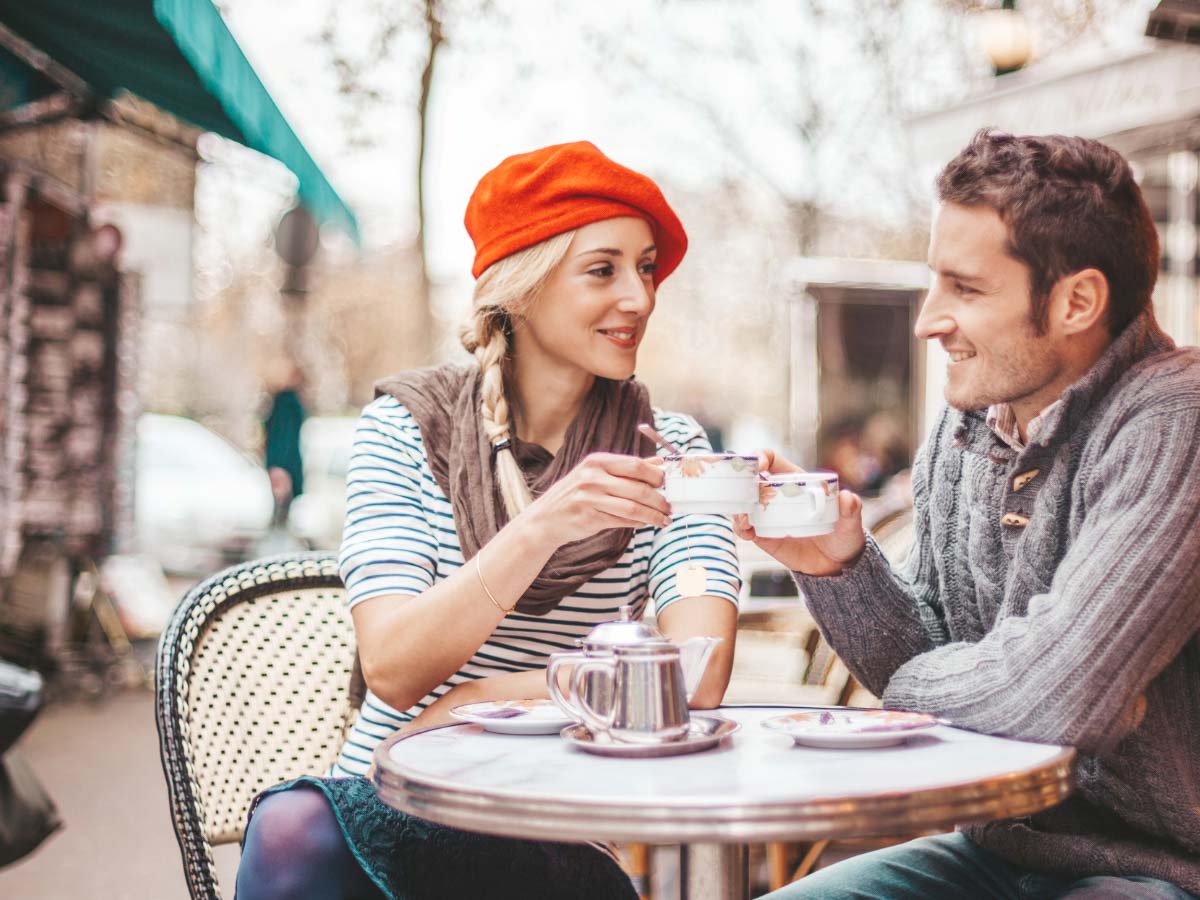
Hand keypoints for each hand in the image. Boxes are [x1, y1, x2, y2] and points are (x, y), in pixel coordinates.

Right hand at [522, 452, 670, 549]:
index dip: (656, 475)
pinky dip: (639, 523)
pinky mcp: (591, 518)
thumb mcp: (596, 474)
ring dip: (653, 515)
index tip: (668, 483)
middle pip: (638, 487)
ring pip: (633, 507)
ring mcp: (590, 498)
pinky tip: (647, 523)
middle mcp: (593, 478)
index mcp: (597, 461)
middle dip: (659, 499)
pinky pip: (623, 521)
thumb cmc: (576, 495)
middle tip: (670, 506)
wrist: (546, 518)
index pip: (635, 465)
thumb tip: (659, 464)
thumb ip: (627, 468)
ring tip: (664, 518)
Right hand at [731, 449, 866, 576]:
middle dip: (739, 480)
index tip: (758, 464)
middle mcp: (777, 495)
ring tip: (745, 520)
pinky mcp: (763, 534)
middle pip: (750, 479)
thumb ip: (851, 509)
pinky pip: (745, 527)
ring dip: (738, 507)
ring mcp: (768, 514)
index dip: (761, 456)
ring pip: (743, 503)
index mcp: (795, 481)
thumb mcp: (850, 522)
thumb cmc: (843, 535)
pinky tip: (747, 532)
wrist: (835, 564)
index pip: (772, 461)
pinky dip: (741, 528)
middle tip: (741, 491)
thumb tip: (847, 497)